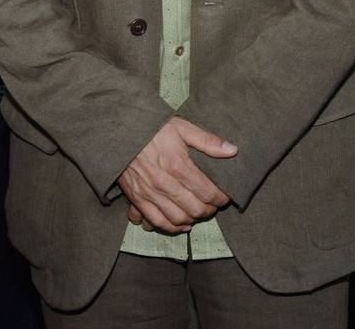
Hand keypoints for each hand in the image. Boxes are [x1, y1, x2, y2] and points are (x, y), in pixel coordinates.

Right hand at [118, 116, 236, 233]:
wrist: (122, 131)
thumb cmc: (154, 128)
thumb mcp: (182, 127)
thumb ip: (208, 141)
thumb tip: (232, 150)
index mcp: (178, 165)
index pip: (207, 192)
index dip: (221, 198)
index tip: (225, 196)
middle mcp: (164, 183)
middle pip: (195, 209)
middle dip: (209, 210)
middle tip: (213, 205)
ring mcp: (149, 193)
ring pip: (178, 219)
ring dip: (193, 220)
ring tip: (199, 212)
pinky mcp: (137, 198)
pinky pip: (157, 222)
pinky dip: (172, 227)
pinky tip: (181, 223)